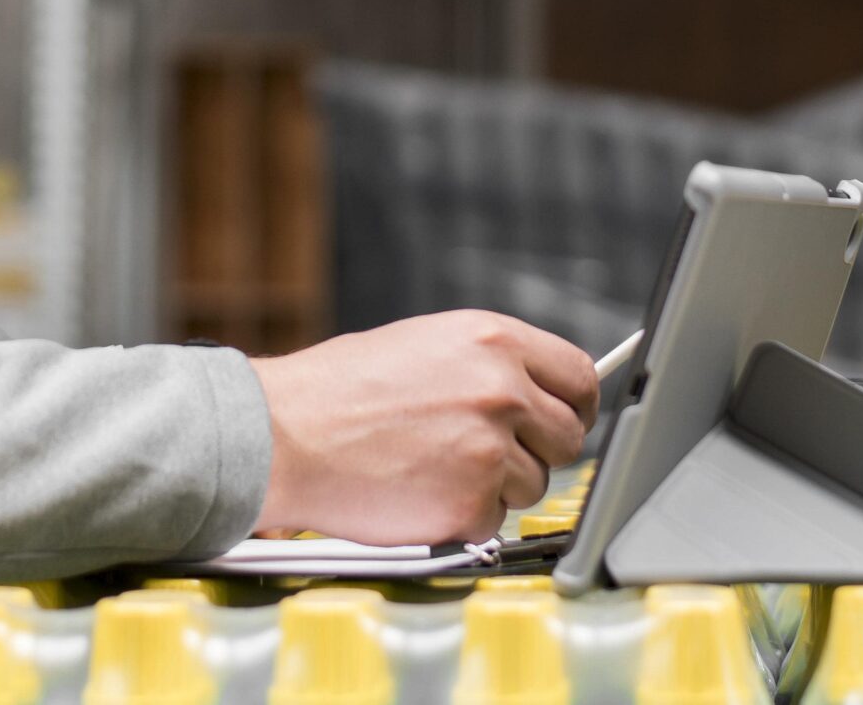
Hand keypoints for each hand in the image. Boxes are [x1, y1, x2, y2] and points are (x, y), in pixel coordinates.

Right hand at [248, 311, 598, 544]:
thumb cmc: (340, 390)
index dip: (575, 405)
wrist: (284, 434)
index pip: (579, 377)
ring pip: (534, 484)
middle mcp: (501, 390)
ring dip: (496, 486)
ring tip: (434, 467)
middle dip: (539, 452)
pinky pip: (494, 521)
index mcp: (493, 340)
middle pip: (568, 437)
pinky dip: (463, 518)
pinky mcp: (470, 503)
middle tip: (491, 456)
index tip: (565, 419)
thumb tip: (538, 392)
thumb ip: (490, 366)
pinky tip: (419, 493)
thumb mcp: (428, 345)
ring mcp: (489, 449)